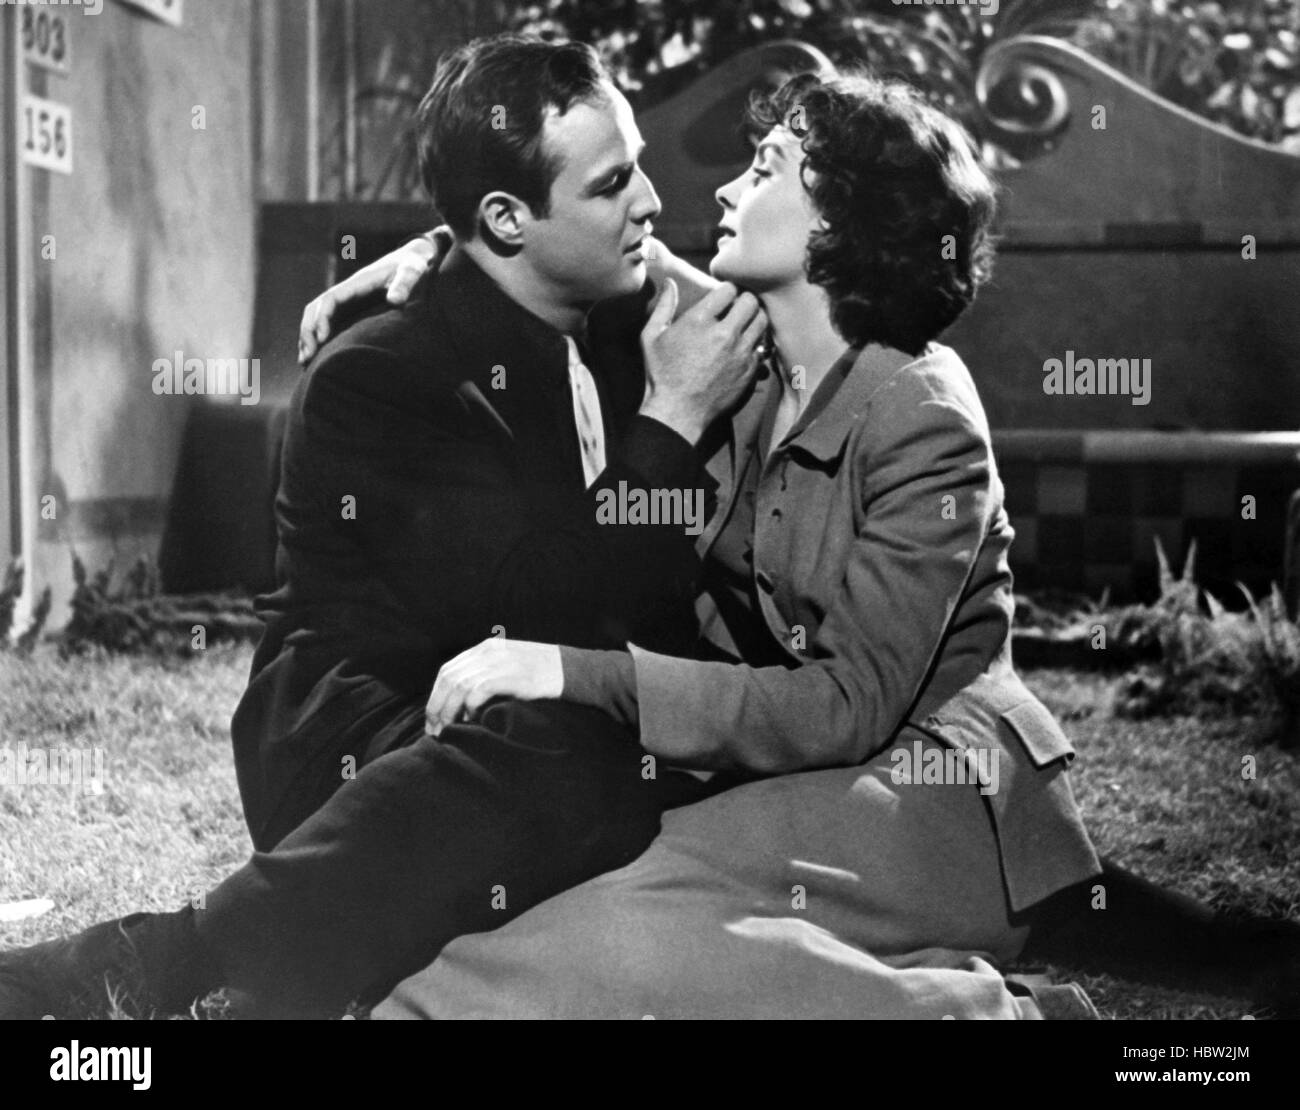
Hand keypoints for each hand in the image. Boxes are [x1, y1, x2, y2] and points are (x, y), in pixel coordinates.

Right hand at [297, 228, 450, 363]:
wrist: (415, 258)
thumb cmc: (413, 265)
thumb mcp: (412, 271)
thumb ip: (404, 284)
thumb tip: (395, 300)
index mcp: (358, 283)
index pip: (330, 299)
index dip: (322, 318)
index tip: (322, 338)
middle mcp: (348, 291)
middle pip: (316, 309)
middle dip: (308, 331)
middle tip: (307, 357)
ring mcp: (349, 300)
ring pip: (319, 316)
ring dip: (309, 336)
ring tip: (305, 361)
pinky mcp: (355, 309)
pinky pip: (331, 322)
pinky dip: (320, 337)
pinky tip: (319, 356)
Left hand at [424, 638, 562, 736]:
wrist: (572, 670)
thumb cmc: (542, 675)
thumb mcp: (510, 665)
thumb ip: (488, 673)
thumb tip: (461, 700)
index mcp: (486, 648)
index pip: (448, 670)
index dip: (435, 696)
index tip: (433, 718)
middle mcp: (488, 652)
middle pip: (448, 678)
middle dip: (436, 706)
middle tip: (435, 730)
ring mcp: (499, 662)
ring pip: (459, 685)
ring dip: (449, 711)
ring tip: (448, 730)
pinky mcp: (510, 676)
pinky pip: (477, 691)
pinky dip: (469, 707)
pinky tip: (471, 720)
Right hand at [639, 279, 766, 443]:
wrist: (678, 412)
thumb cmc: (661, 374)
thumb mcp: (651, 337)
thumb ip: (663, 306)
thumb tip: (670, 283)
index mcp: (700, 320)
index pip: (728, 288)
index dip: (725, 290)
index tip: (722, 298)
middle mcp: (724, 333)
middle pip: (750, 301)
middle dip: (744, 300)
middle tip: (736, 308)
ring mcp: (740, 352)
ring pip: (761, 321)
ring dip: (753, 319)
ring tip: (743, 324)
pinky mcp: (749, 370)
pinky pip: (762, 346)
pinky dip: (755, 343)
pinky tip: (743, 346)